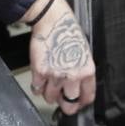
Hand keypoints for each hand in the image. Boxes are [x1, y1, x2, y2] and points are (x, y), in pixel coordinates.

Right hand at [25, 0, 95, 115]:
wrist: (53, 21)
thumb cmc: (68, 33)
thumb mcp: (84, 54)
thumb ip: (82, 73)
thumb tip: (78, 89)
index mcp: (87, 71)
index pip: (87, 98)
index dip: (81, 104)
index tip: (77, 104)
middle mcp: (72, 75)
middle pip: (68, 104)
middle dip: (64, 103)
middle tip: (61, 98)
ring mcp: (56, 75)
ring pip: (50, 98)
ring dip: (48, 93)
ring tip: (49, 81)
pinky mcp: (40, 72)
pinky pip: (37, 89)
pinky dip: (37, 86)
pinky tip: (40, 77)